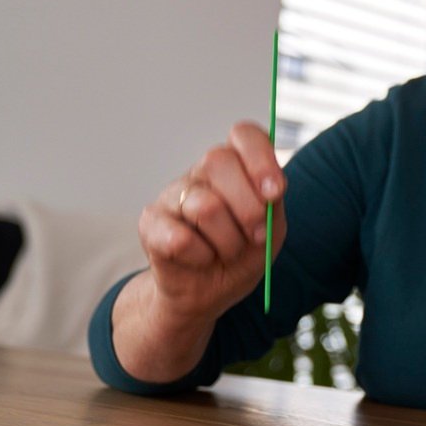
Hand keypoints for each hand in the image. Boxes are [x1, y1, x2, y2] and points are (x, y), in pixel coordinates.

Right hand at [139, 122, 285, 323]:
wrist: (213, 290)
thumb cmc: (244, 251)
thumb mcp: (272, 227)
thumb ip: (272, 202)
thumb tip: (270, 189)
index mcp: (236, 166)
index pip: (244, 135)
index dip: (260, 158)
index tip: (275, 193)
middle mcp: (202, 172)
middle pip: (218, 161)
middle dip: (247, 208)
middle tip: (256, 236)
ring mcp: (173, 194)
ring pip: (204, 205)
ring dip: (228, 241)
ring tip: (227, 251)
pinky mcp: (150, 223)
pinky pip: (178, 238)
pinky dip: (201, 256)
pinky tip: (201, 259)